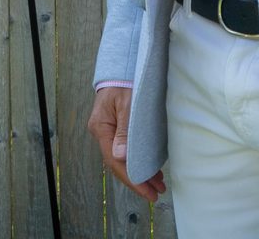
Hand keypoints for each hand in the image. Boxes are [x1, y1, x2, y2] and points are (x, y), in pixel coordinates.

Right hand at [87, 86, 165, 201]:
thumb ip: (124, 129)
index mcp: (101, 128)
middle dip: (137, 180)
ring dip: (139, 172)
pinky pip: (125, 150)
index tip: (148, 191)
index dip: (132, 179)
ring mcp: (108, 131)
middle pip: (118, 164)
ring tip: (157, 184)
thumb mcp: (126, 102)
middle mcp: (102, 132)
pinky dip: (138, 160)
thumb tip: (120, 156)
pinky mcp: (116, 128)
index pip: (115, 161)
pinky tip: (150, 168)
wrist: (121, 65)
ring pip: (122, 158)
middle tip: (156, 193)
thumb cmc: (124, 80)